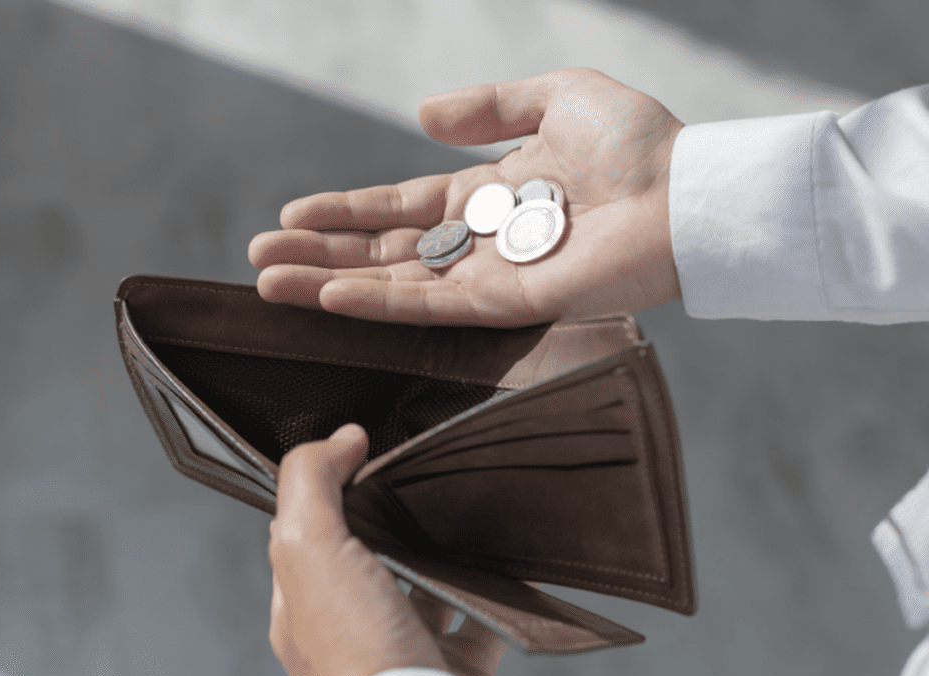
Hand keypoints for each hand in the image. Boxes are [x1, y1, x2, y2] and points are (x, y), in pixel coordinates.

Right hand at [249, 67, 683, 326]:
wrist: (688, 191)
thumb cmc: (638, 142)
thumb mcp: (557, 96)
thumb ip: (488, 107)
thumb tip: (421, 115)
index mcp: (489, 194)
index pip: (400, 206)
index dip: (345, 210)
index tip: (293, 215)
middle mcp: (481, 240)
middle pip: (384, 250)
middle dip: (320, 254)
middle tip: (260, 259)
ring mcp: (490, 277)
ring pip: (393, 283)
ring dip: (329, 283)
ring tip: (269, 283)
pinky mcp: (508, 306)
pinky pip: (430, 305)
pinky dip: (377, 302)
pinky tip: (329, 297)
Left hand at [269, 424, 508, 675]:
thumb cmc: (359, 656)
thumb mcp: (311, 549)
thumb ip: (311, 483)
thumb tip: (340, 438)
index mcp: (302, 604)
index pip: (304, 532)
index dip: (327, 488)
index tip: (360, 453)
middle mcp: (347, 629)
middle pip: (367, 556)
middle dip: (391, 520)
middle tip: (416, 483)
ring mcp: (401, 650)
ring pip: (421, 588)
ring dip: (440, 555)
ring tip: (462, 518)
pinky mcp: (452, 666)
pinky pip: (477, 622)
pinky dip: (493, 594)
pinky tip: (507, 570)